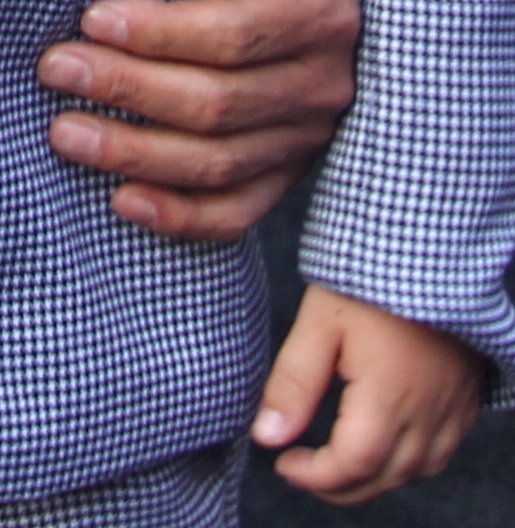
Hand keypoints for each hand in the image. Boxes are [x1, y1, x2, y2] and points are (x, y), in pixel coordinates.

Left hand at [37, 0, 359, 240]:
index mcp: (321, 9)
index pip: (232, 36)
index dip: (158, 33)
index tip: (91, 19)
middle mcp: (324, 81)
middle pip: (218, 103)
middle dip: (128, 89)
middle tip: (55, 69)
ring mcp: (308, 134)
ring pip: (220, 163)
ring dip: (136, 154)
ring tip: (64, 132)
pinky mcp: (287, 169)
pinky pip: (238, 209)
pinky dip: (181, 216)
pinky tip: (122, 201)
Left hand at [253, 285, 481, 501]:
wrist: (429, 246)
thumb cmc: (368, 279)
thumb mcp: (319, 324)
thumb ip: (293, 383)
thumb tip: (265, 437)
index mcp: (391, 398)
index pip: (353, 465)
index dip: (315, 476)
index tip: (281, 461)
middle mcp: (430, 413)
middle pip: (386, 478)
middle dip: (339, 486)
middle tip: (301, 467)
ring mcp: (454, 407)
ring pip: (417, 471)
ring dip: (375, 479)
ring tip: (334, 462)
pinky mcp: (466, 396)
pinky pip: (441, 452)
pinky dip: (409, 463)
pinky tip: (383, 446)